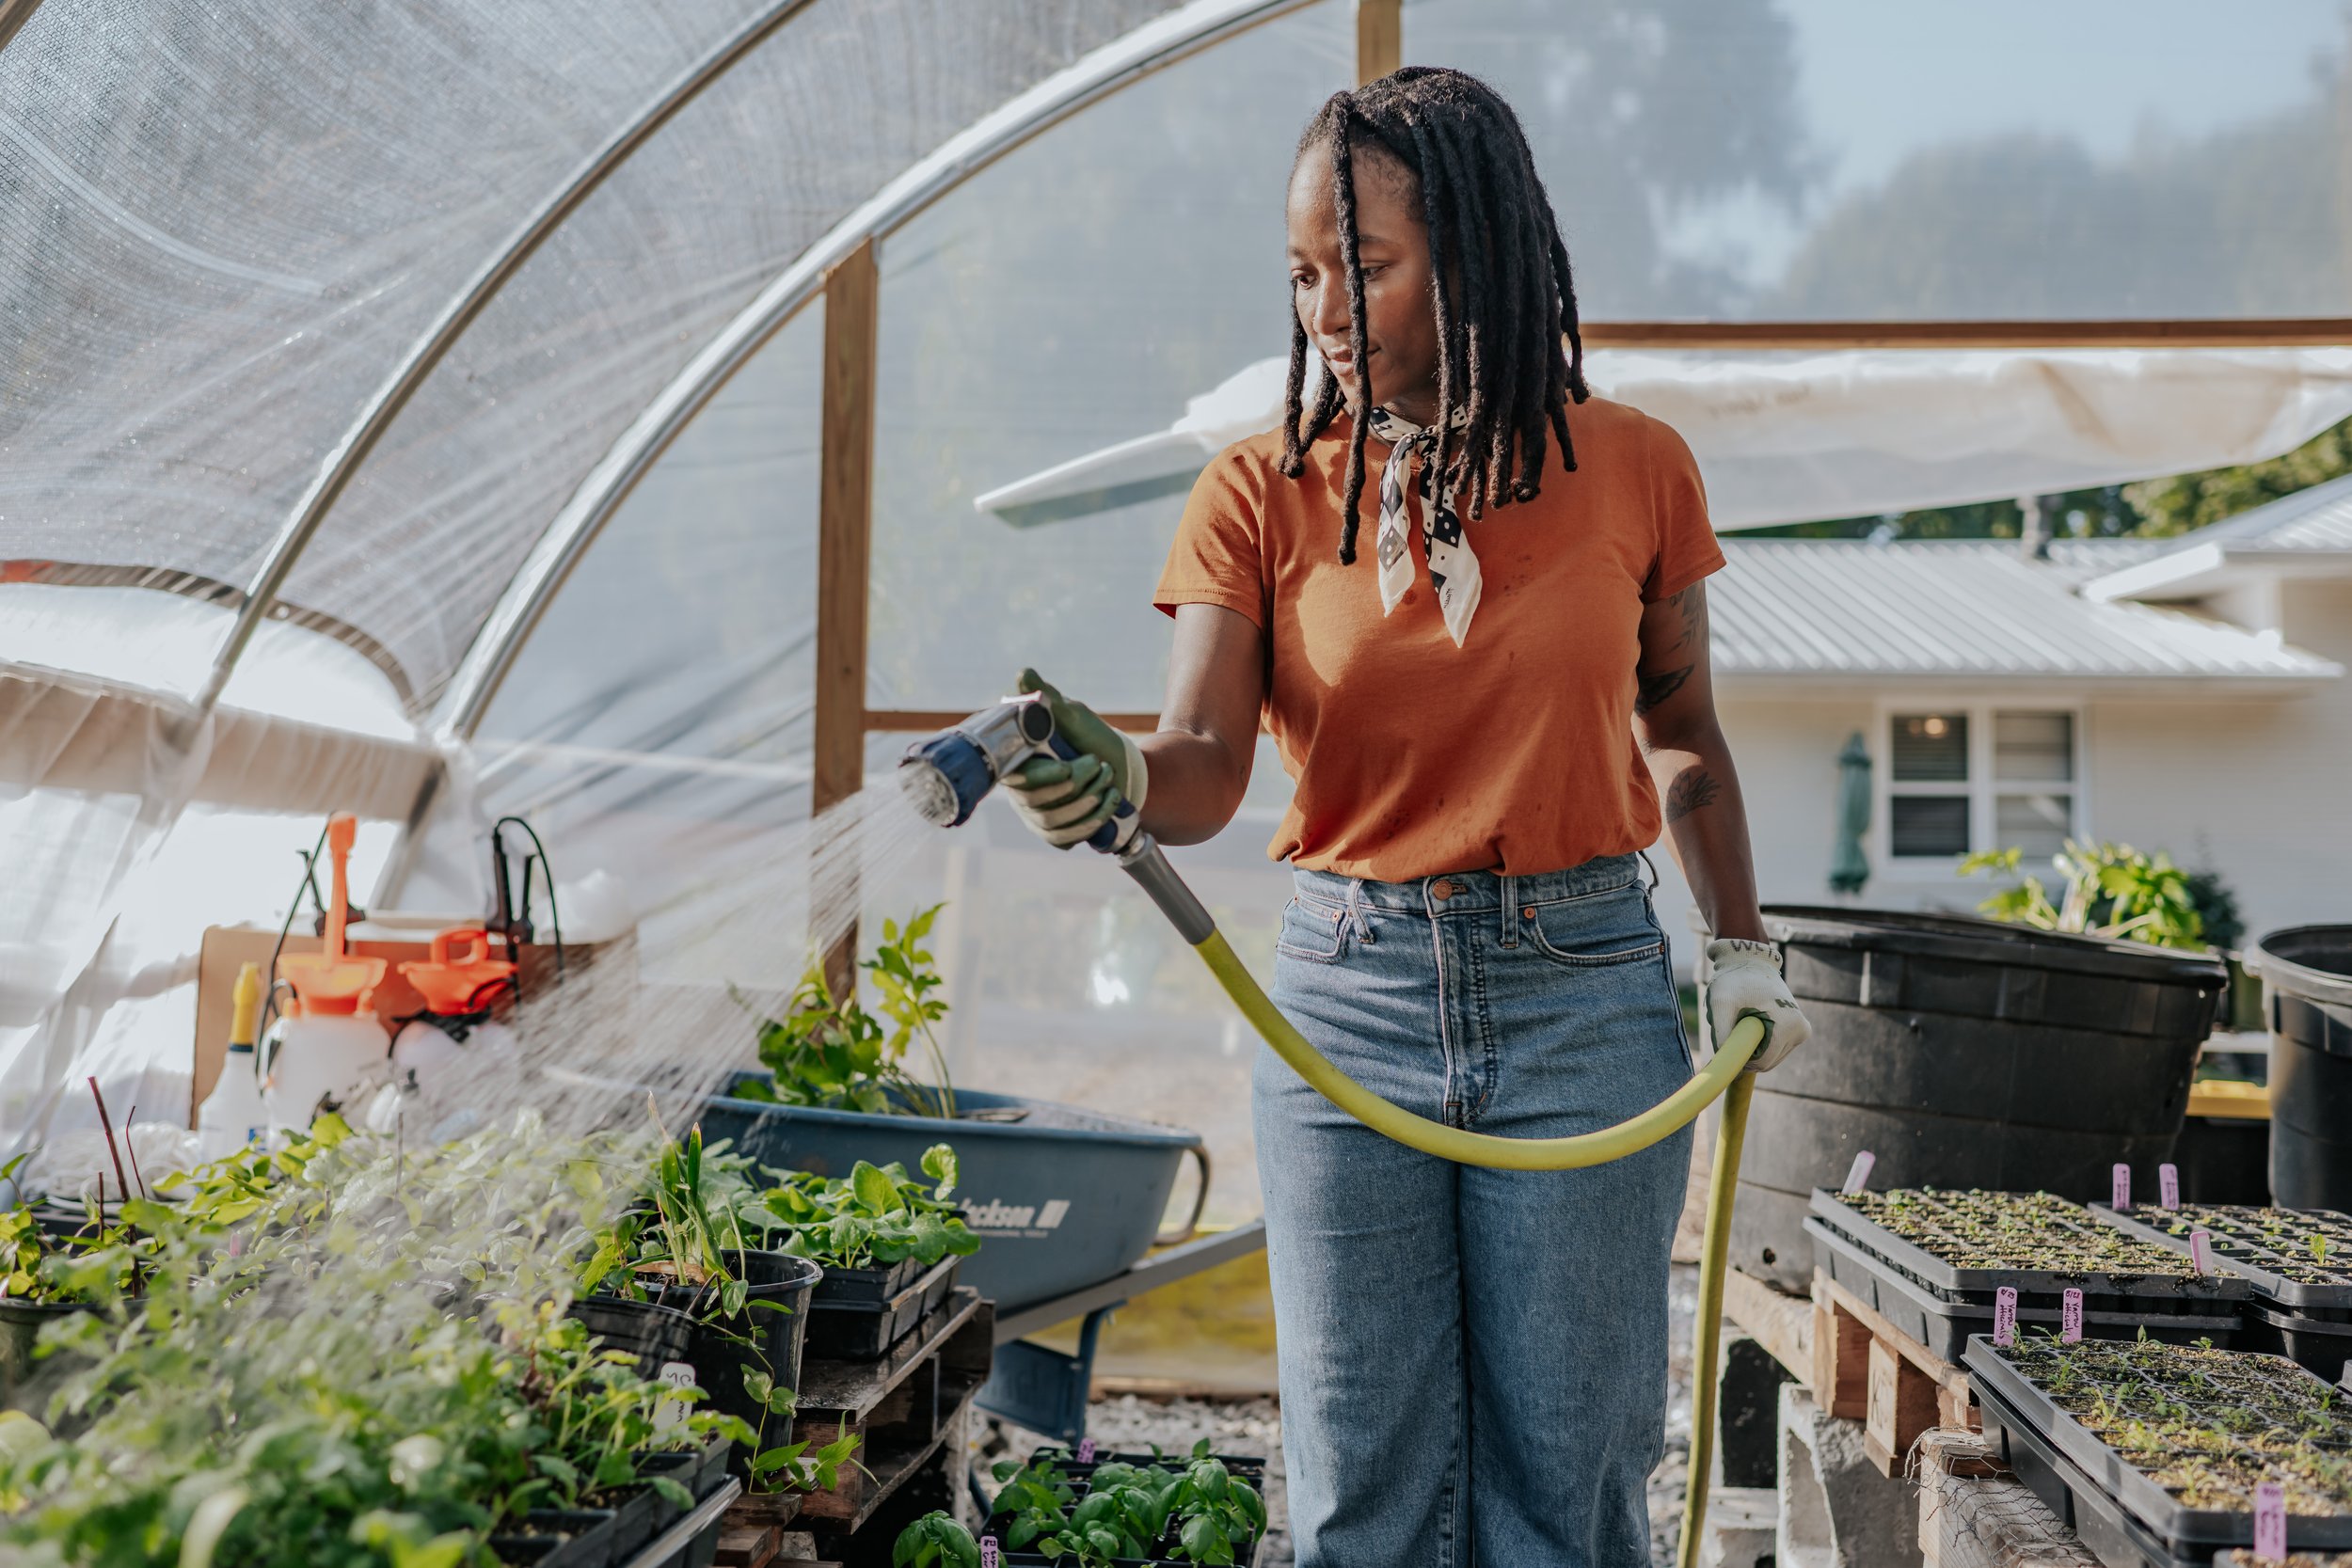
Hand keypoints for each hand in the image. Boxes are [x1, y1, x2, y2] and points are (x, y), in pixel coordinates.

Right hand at [1000, 670, 1147, 849]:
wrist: (1121, 769)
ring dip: (1089, 802)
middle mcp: (1021, 791)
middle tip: (1101, 766)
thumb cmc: (1092, 739)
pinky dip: (1093, 822)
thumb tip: (1023, 674)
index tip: (1068, 769)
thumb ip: (1047, 699)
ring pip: (1053, 822)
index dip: (1042, 777)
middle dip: (1078, 785)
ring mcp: (1036, 815)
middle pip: (1037, 802)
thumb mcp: (1073, 716)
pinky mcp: (1054, 834)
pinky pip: (1065, 838)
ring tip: (1110, 781)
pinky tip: (1110, 803)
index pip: (1018, 778)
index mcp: (1020, 762)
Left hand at [1705, 938, 1809, 1072]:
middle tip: (1735, 1026)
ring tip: (1745, 1019)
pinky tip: (1753, 1020)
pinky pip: (1775, 1049)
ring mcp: (1802, 1031)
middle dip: (1747, 1050)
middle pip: (1767, 1062)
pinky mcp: (1799, 1030)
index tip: (1727, 1042)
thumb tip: (1727, 1065)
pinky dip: (1761, 1041)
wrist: (1751, 960)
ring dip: (1753, 1045)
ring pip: (1771, 1057)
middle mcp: (1801, 1030)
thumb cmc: (1734, 980)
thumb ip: (1722, 1035)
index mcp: (1788, 1026)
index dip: (1741, 1059)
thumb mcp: (1721, 1005)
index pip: (1762, 1063)